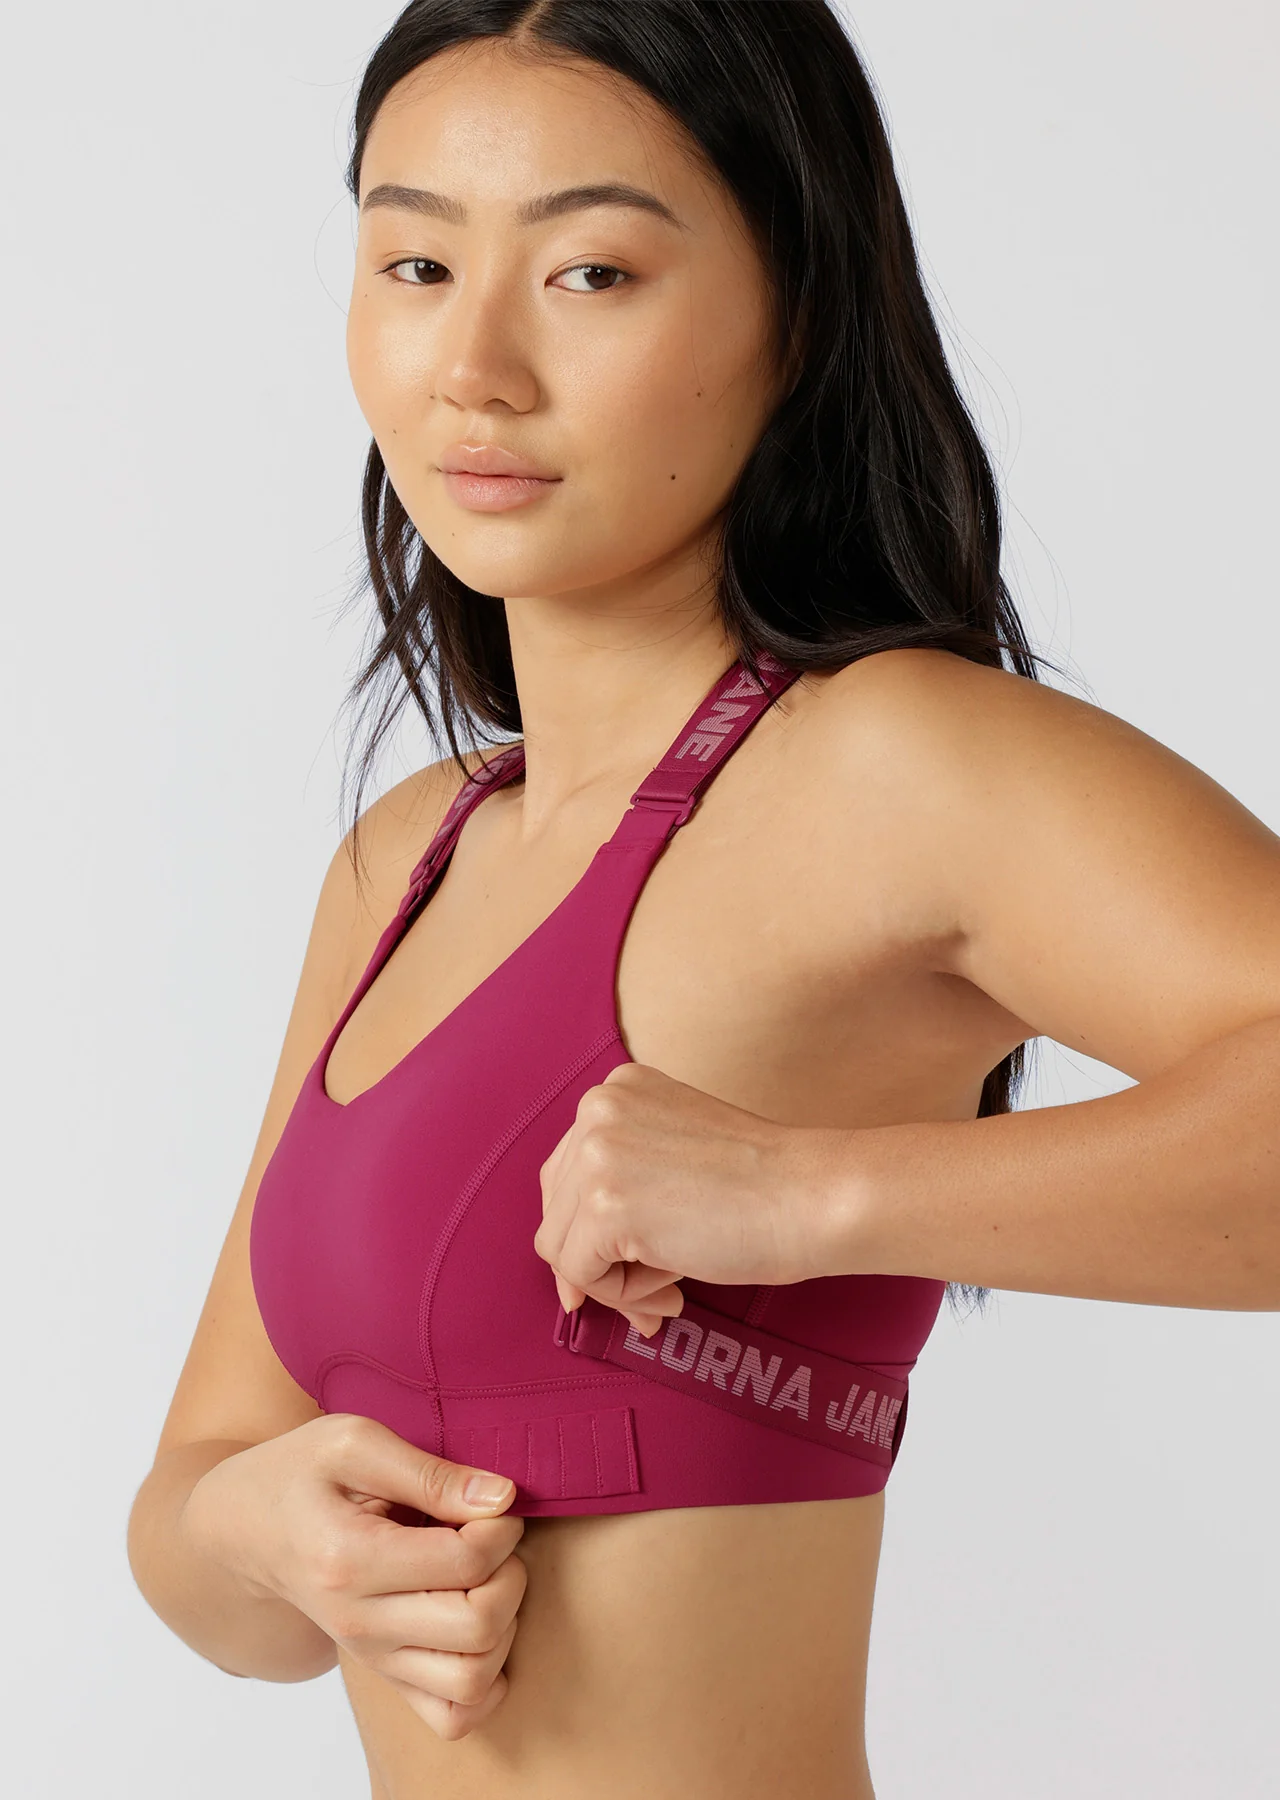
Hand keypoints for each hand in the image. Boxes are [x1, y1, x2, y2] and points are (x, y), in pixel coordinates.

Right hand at [181, 1413, 528, 1740]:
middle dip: (510, 1573)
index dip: (500, 1526)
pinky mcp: (384, 1675)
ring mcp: (372, 1658)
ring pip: (474, 1681)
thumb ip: (431, 1471)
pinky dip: (486, 1680)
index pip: (466, 1563)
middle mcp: (359, 1623)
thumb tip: (501, 1498)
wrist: (246, 1529)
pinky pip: (454, 1716)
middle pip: (479, 1626)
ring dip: (505, 1627)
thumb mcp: (354, 1442)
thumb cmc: (300, 1473)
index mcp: (349, 1559)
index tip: (490, 1501)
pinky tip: (481, 1628)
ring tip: (486, 1580)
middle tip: (493, 1538)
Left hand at [535, 1062, 820, 1335]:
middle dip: (598, 1262)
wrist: (810, 1196)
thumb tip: (571, 1276)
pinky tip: (674, 1291)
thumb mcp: (674, 1157)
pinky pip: (580, 1274)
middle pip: (556, 1210)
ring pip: (561, 1247)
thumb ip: (622, 1189)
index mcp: (617, 1088)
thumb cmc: (763, 1187)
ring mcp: (597, 1154)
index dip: (591, 1230)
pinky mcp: (605, 1206)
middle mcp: (596, 1109)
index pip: (569, 1173)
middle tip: (656, 1294)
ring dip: (615, 1283)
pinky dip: (622, 1296)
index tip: (627, 1266)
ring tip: (672, 1291)